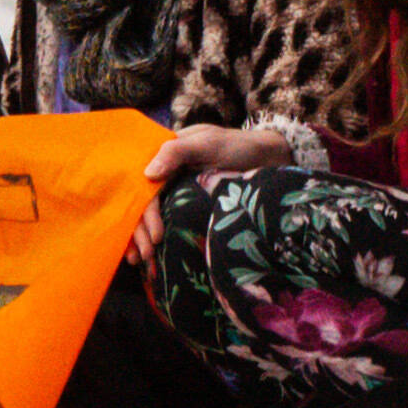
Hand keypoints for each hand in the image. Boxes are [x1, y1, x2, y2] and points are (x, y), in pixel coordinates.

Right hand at [125, 118, 298, 255]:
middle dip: (139, 232)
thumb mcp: (208, 144)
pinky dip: (160, 239)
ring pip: (152, 218)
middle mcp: (167, 176)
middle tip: (144, 257)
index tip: (154, 237)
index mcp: (165, 157)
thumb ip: (177, 153)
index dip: (145, 214)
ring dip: (143, 239)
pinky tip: (152, 259)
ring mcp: (177, 192)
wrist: (267, 158)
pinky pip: (170, 222)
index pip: (145, 188)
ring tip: (142, 263)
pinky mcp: (189, 206)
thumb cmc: (238, 147)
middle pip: (145, 206)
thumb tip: (148, 174)